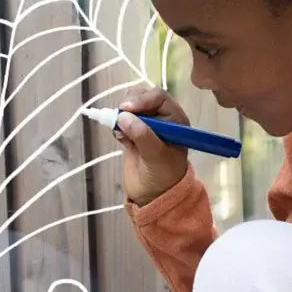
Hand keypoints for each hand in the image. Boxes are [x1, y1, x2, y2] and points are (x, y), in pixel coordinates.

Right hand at [115, 86, 188, 205]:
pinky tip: (121, 139)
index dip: (142, 99)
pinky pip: (120, 119)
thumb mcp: (157, 157)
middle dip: (129, 105)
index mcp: (175, 119)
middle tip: (118, 118)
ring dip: (121, 115)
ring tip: (122, 134)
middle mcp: (162, 117)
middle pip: (142, 97)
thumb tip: (124, 117)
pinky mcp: (132, 130)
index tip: (126, 108)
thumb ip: (143, 136)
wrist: (153, 195)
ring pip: (129, 106)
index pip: (158, 97)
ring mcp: (146, 123)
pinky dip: (116, 125)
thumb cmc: (163, 176)